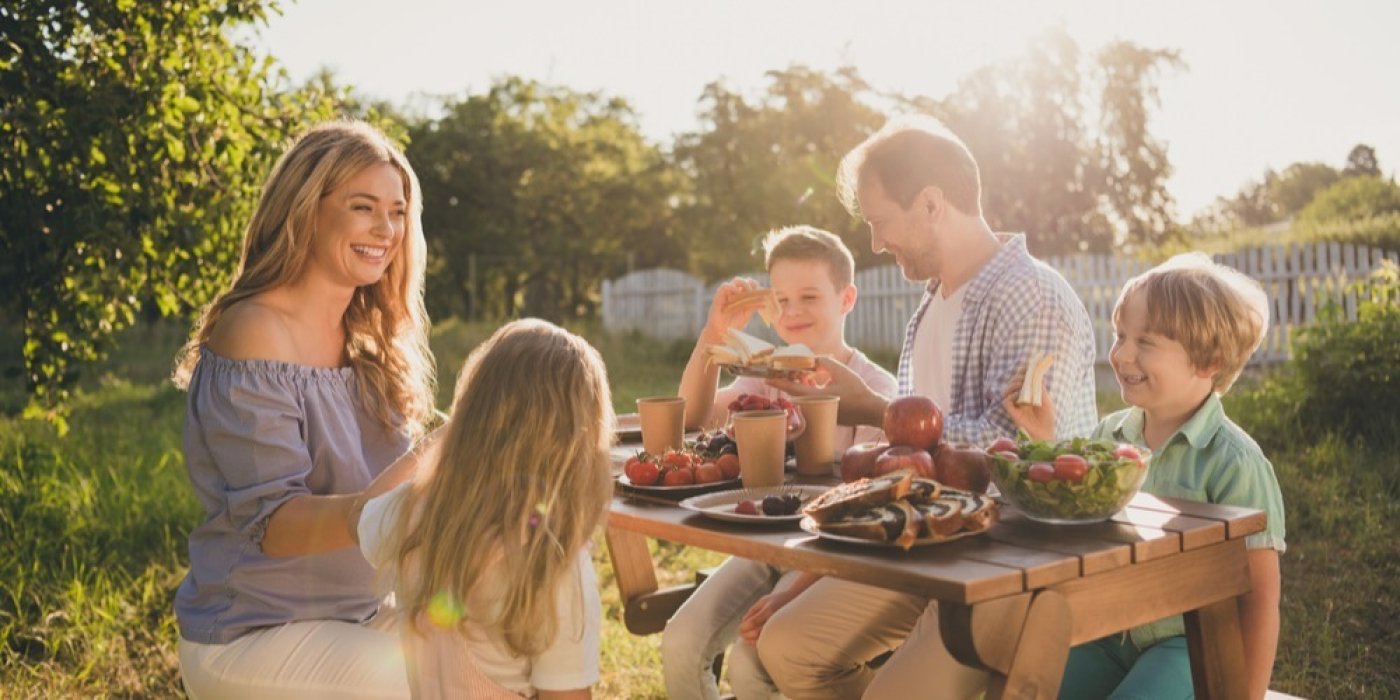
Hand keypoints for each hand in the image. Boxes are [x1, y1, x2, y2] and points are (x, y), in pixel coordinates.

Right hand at [704, 277, 761, 339]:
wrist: (722, 332)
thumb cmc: (733, 324)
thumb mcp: (746, 315)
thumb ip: (753, 307)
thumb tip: (765, 302)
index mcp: (742, 297)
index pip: (750, 285)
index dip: (756, 285)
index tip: (761, 290)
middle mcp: (735, 293)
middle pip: (744, 280)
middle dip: (751, 283)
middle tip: (755, 289)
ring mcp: (727, 294)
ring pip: (736, 280)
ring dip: (744, 283)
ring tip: (748, 290)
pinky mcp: (719, 296)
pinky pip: (725, 286)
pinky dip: (732, 287)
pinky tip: (737, 292)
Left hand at [737, 589, 797, 643]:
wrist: (795, 601)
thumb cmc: (777, 600)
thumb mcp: (763, 601)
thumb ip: (752, 611)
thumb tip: (743, 621)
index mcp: (768, 610)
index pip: (752, 622)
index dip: (744, 627)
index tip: (740, 628)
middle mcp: (773, 619)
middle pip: (756, 632)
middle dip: (746, 635)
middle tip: (741, 634)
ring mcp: (778, 626)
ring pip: (762, 638)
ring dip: (751, 640)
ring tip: (745, 638)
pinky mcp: (781, 631)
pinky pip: (769, 640)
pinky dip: (759, 642)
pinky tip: (754, 640)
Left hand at [766, 356, 883, 426]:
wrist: (870, 410)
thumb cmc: (858, 391)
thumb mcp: (841, 371)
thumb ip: (825, 362)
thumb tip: (812, 360)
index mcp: (816, 397)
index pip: (792, 389)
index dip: (778, 382)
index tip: (766, 378)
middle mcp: (814, 407)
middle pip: (795, 392)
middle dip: (790, 380)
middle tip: (786, 369)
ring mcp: (818, 412)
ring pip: (802, 397)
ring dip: (800, 385)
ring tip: (804, 372)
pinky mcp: (823, 414)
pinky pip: (810, 401)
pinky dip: (808, 391)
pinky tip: (813, 380)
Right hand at [1001, 366, 1055, 440]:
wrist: (1045, 434)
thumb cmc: (1047, 419)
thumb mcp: (1046, 400)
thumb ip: (1040, 388)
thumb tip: (1037, 374)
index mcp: (1029, 395)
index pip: (1023, 381)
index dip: (1022, 373)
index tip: (1026, 366)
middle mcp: (1020, 399)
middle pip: (1014, 384)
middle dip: (1018, 377)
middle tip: (1023, 374)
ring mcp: (1015, 405)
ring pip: (1007, 391)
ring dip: (1013, 384)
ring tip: (1020, 383)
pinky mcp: (1012, 412)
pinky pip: (1006, 401)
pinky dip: (1010, 395)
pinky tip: (1018, 394)